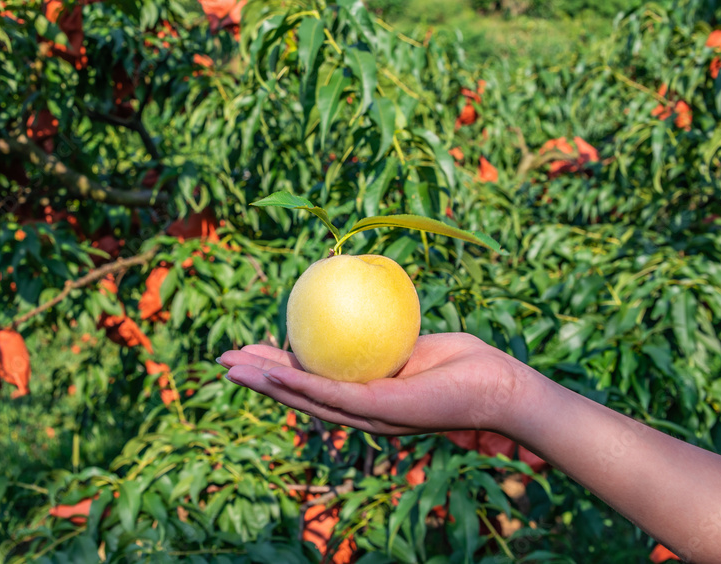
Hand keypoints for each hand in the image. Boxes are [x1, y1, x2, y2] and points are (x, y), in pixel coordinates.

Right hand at [217, 333, 530, 436]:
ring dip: (265, 382)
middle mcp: (361, 411)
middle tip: (221, 360)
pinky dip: (298, 381)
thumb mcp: (410, 342)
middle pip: (299, 394)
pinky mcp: (382, 413)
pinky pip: (332, 393)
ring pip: (306, 398)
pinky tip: (272, 369)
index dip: (276, 367)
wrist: (500, 385)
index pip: (313, 381)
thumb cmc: (463, 361)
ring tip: (231, 366)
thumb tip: (358, 305)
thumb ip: (381, 333)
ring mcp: (370, 415)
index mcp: (364, 395)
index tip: (249, 348)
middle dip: (257, 378)